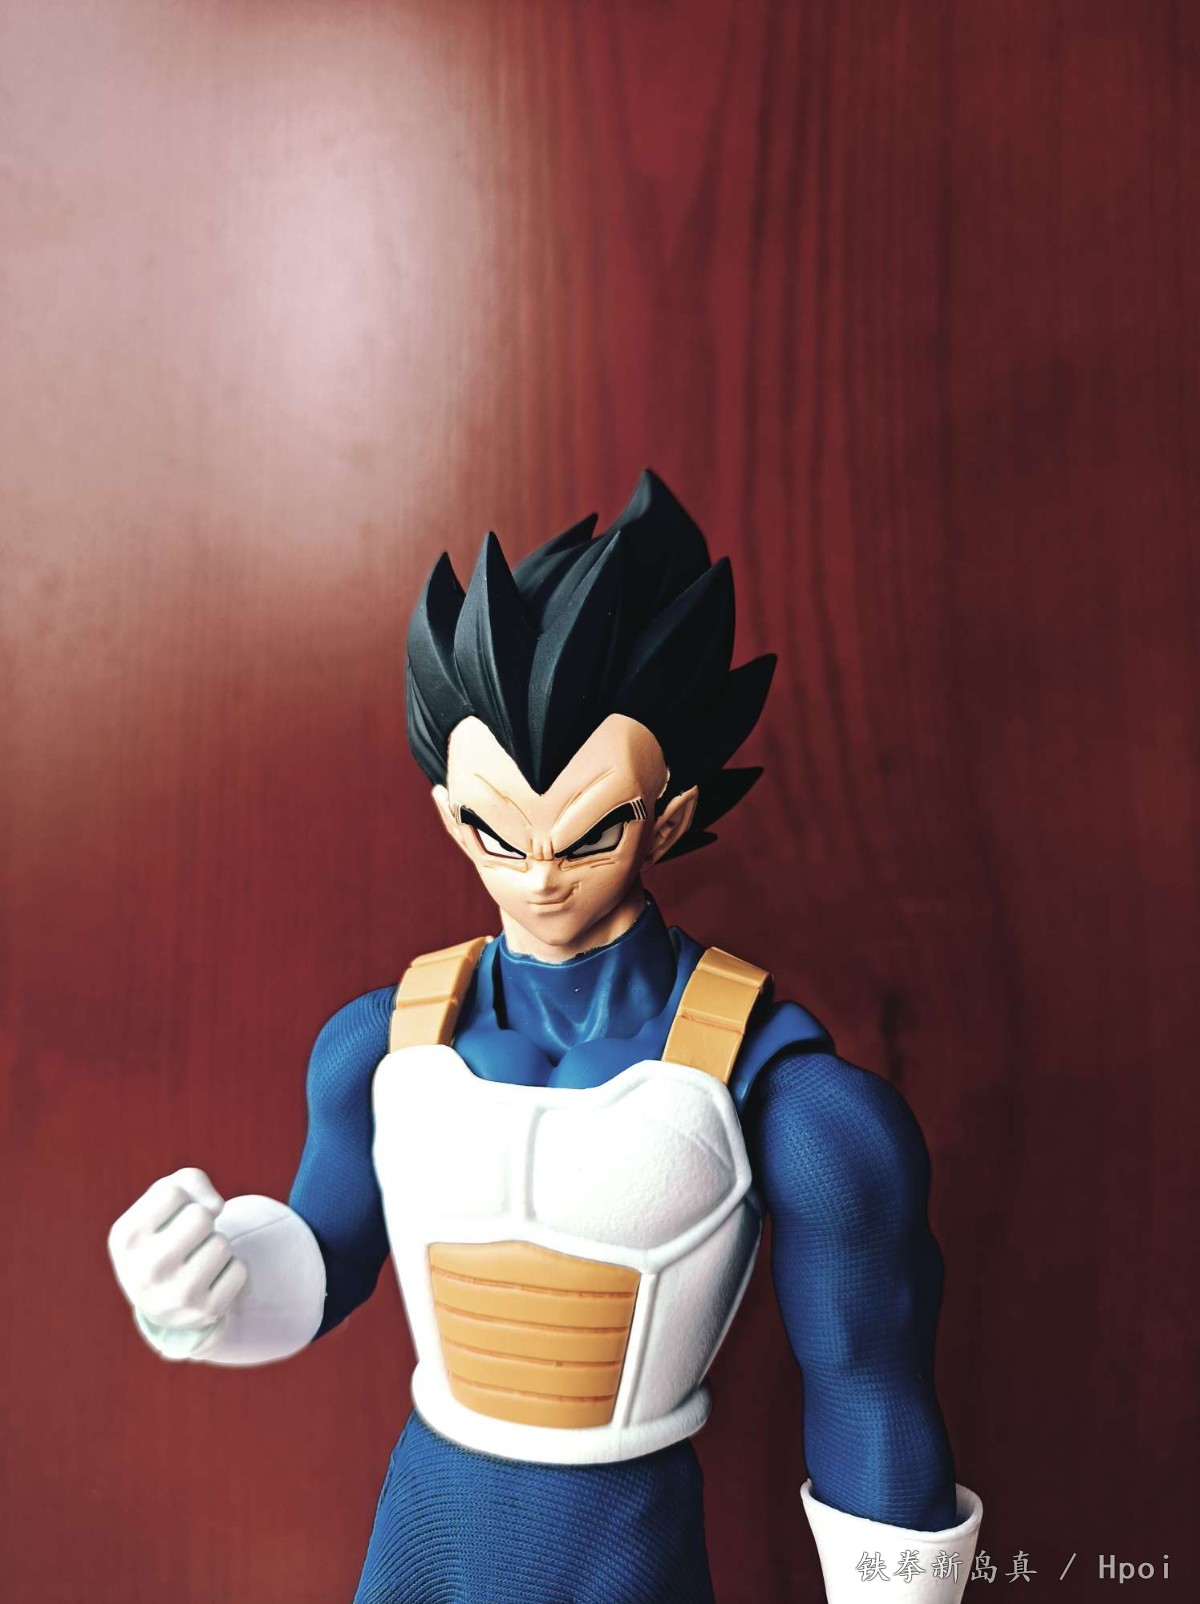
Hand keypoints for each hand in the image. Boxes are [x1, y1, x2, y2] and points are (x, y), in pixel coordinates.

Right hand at [108, 1167, 248, 1330]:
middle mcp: (144, 1271)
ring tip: (198, 1259)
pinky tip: (210, 1280)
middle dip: (202, 1222)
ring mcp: (174, 1296)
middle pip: (200, 1217)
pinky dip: (231, 1269)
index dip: (181, 1198)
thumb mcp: (162, 1202)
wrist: (162, 1300)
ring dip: (216, 1245)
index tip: (171, 1217)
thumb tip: (215, 1207)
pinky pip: (239, 1270)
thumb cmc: (165, 1234)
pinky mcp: (204, 1312)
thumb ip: (188, 1180)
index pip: (171, 1192)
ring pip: (221, 1244)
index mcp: (125, 1238)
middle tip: (190, 1239)